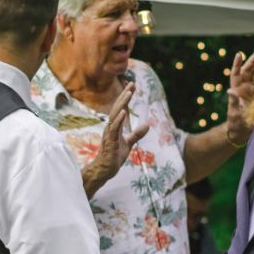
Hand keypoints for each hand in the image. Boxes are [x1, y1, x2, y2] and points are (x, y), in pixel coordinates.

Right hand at [82, 82, 149, 197]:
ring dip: (122, 104)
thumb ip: (137, 134)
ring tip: (128, 93)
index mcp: (114, 126)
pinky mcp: (109, 142)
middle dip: (124, 95)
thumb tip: (148, 125)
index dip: (126, 97)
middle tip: (132, 83)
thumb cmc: (114, 156)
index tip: (132, 85)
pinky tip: (123, 112)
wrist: (105, 170)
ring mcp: (109, 133)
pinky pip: (113, 129)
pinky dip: (118, 120)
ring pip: (115, 115)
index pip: (121, 108)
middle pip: (117, 107)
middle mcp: (110, 127)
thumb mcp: (128, 143)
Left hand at [226, 51, 253, 143]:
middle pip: (250, 68)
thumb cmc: (236, 122)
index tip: (239, 54)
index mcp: (237, 88)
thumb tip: (230, 92)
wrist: (242, 131)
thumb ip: (234, 101)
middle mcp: (246, 85)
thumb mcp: (235, 112)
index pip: (236, 73)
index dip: (237, 64)